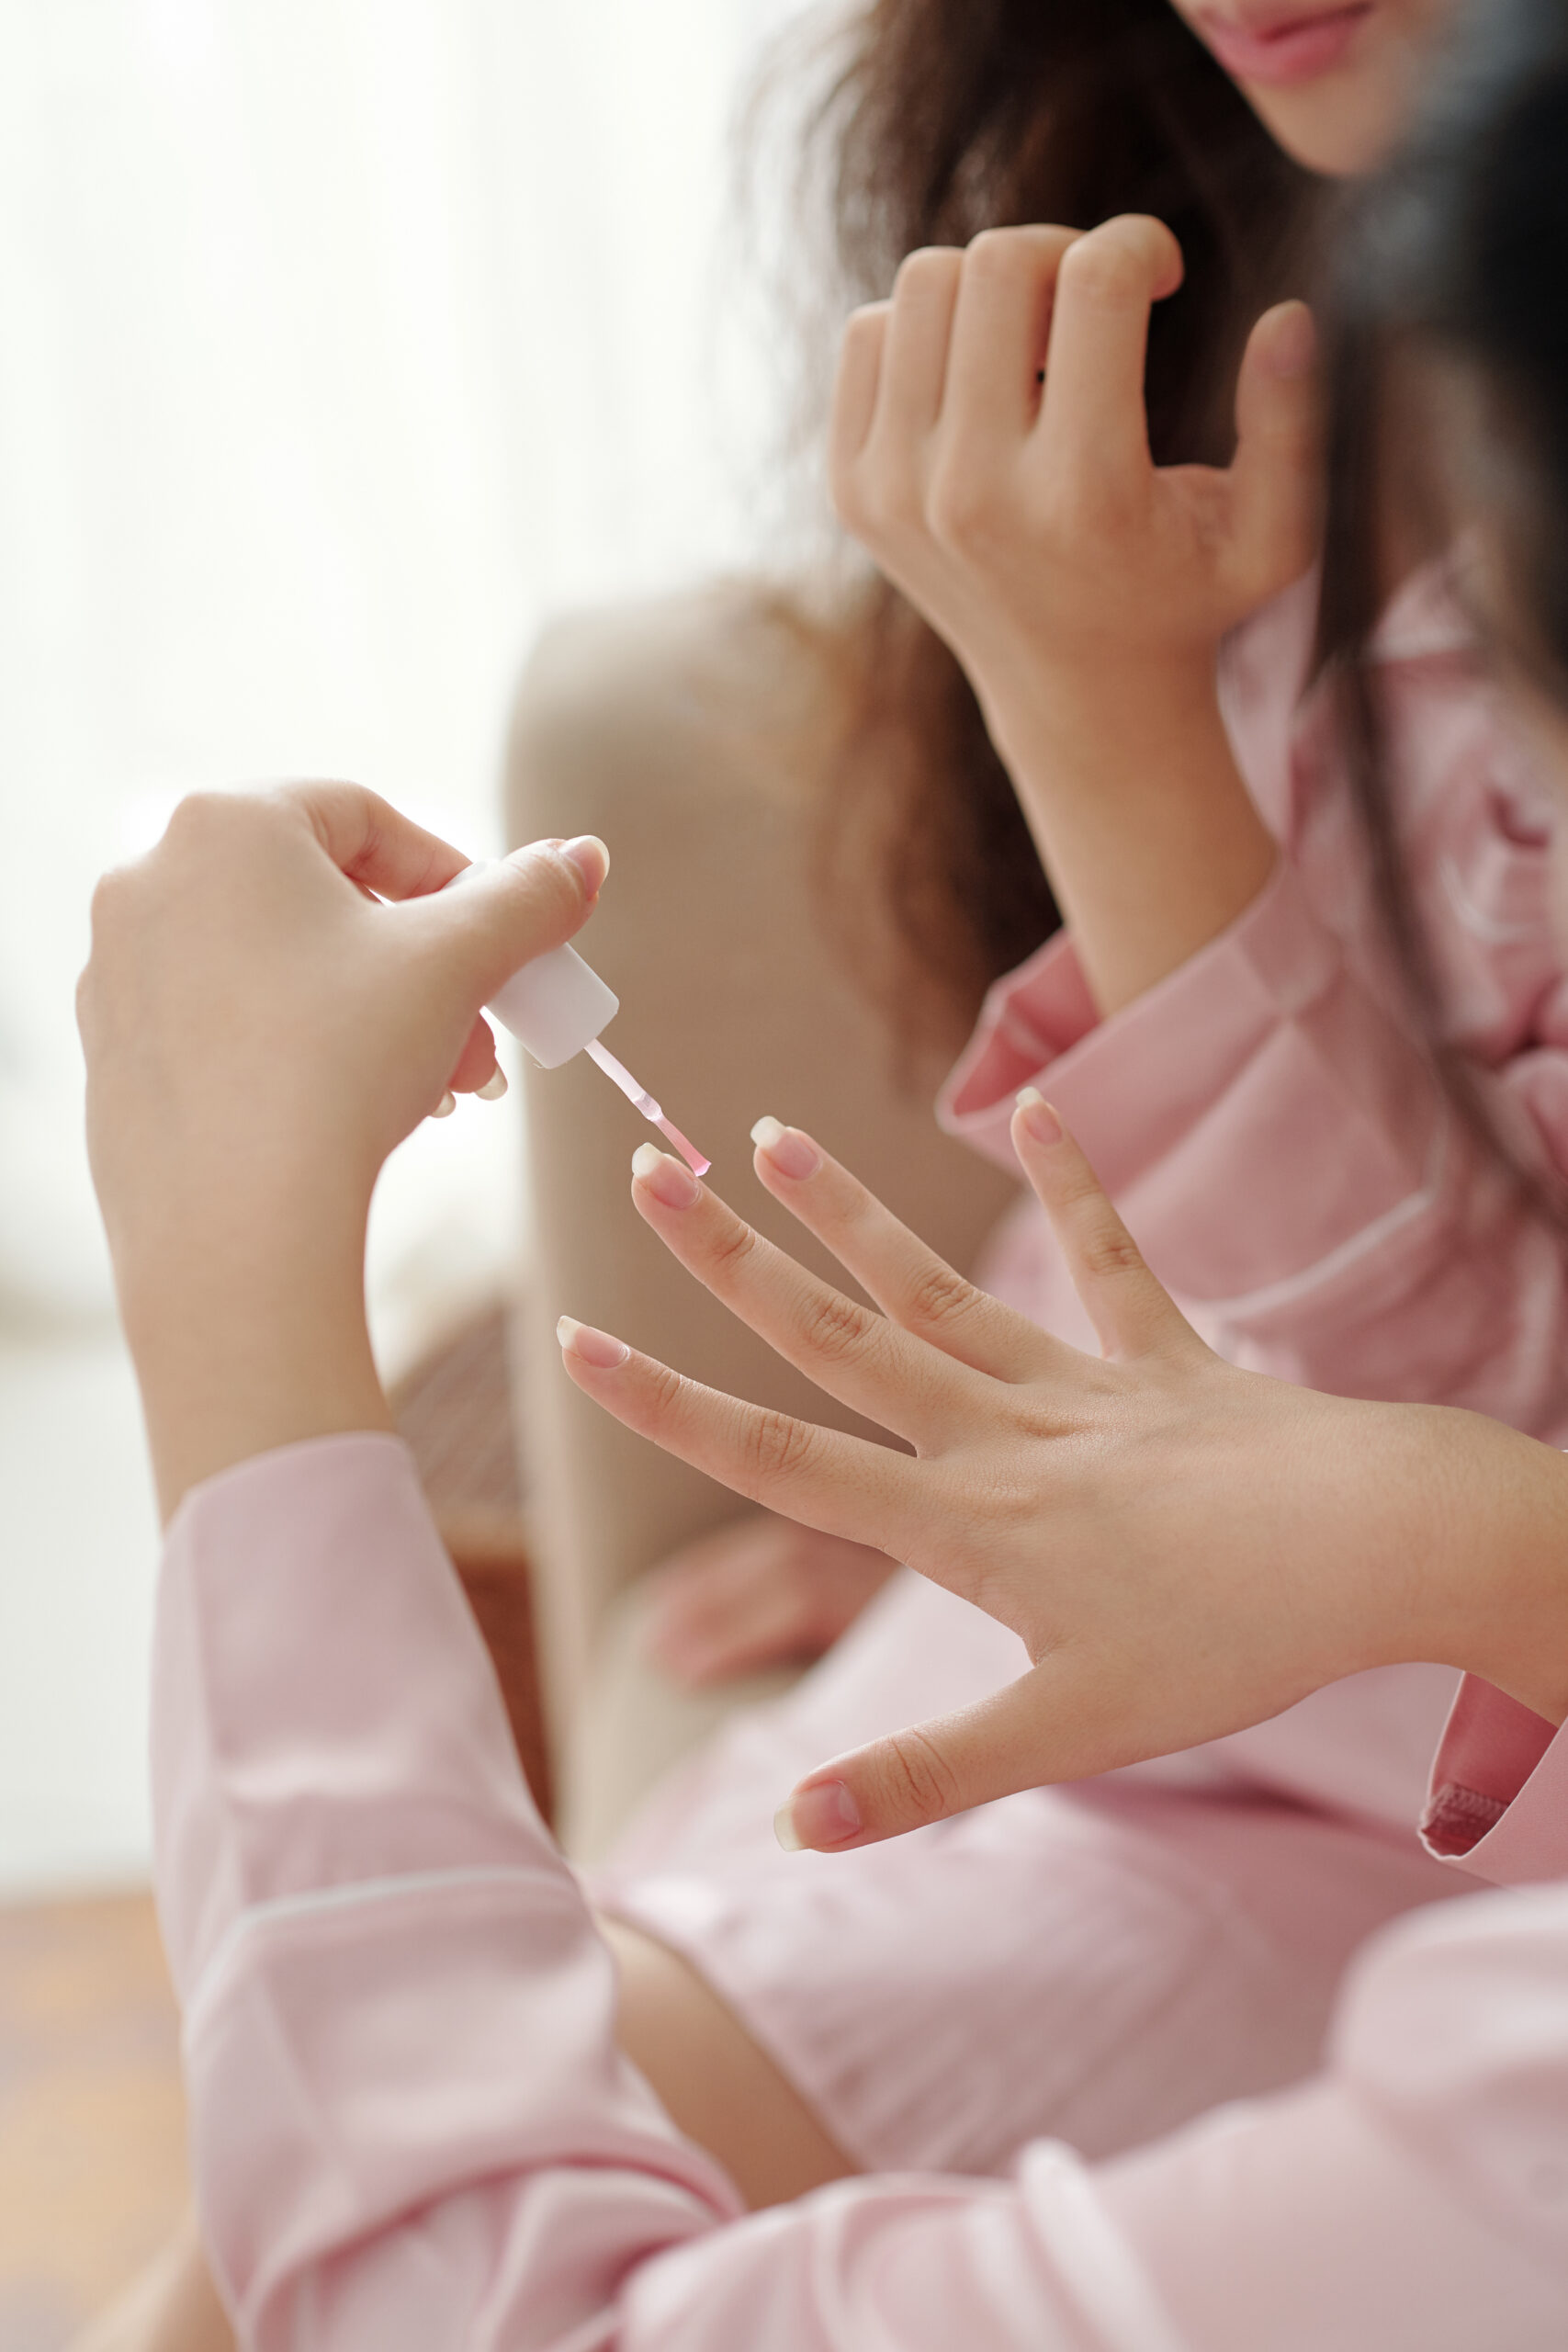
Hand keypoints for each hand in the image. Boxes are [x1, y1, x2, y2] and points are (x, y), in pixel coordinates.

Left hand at [79, 783, 606, 1513]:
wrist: (235, 1226)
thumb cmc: (340, 1066)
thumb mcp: (458, 964)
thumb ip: (529, 898)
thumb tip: (584, 857)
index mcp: (224, 824)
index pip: (365, 817)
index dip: (453, 878)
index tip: (503, 946)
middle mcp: (150, 877)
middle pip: (322, 899)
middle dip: (420, 967)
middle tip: (480, 1036)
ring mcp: (117, 971)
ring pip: (277, 967)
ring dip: (372, 1015)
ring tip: (436, 1088)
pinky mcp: (113, 1055)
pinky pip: (225, 1026)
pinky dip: (297, 1052)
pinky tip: (352, 1115)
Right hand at [559, 1106, 1567, 1848]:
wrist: (1383, 1551)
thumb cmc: (1232, 1648)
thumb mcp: (1071, 1738)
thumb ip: (927, 1774)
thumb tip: (794, 1823)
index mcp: (963, 1523)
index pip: (781, 1460)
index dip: (667, 1407)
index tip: (577, 1342)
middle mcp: (1000, 1434)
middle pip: (837, 1338)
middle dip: (727, 1259)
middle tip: (645, 1171)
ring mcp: (1080, 1386)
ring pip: (937, 1288)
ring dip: (849, 1211)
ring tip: (773, 1133)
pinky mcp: (1163, 1360)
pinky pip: (1106, 1261)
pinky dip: (1072, 1184)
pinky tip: (1031, 1105)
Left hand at [831, 213, 1317, 720]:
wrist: (1075, 696)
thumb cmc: (1188, 595)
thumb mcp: (1272, 536)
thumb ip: (1294, 428)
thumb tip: (1289, 316)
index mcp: (1084, 495)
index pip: (1096, 281)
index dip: (1142, 244)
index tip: (1162, 276)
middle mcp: (974, 495)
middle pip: (999, 262)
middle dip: (1064, 252)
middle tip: (1096, 304)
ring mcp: (898, 494)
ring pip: (927, 282)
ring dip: (992, 286)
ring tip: (1039, 348)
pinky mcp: (851, 491)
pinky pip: (869, 331)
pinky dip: (927, 327)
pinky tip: (981, 380)